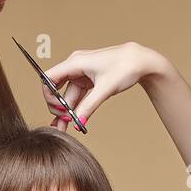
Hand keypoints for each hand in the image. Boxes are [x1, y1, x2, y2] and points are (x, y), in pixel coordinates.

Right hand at [39, 42, 163, 130]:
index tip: (60, 111)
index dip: (49, 96)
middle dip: (58, 108)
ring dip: (67, 111)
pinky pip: (78, 96)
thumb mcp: (105, 89)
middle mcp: (75, 66)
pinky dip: (76, 107)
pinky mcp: (89, 80)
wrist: (141, 61)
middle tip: (63, 125)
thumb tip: (77, 122)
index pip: (49, 78)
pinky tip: (74, 120)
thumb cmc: (125, 66)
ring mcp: (81, 74)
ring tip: (65, 128)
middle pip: (57, 89)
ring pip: (68, 95)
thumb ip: (89, 106)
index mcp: (75, 62)